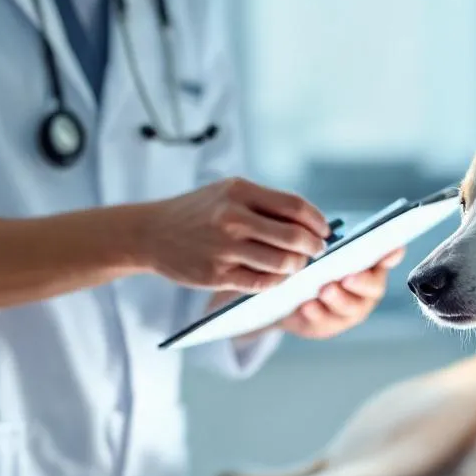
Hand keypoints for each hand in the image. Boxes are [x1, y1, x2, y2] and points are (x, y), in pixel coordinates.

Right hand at [136, 177, 328, 292]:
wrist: (150, 233)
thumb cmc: (197, 212)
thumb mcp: (227, 193)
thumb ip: (265, 204)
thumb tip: (309, 223)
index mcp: (239, 191)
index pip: (295, 206)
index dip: (317, 221)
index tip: (325, 230)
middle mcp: (232, 217)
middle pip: (294, 237)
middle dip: (313, 247)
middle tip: (316, 251)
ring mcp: (224, 248)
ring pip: (282, 263)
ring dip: (297, 267)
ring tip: (297, 265)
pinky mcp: (217, 274)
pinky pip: (261, 283)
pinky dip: (276, 282)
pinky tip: (277, 277)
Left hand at [278, 248, 404, 339]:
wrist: (288, 294)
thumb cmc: (313, 265)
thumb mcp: (322, 250)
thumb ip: (339, 241)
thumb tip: (341, 229)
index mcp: (370, 264)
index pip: (388, 257)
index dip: (392, 255)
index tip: (393, 249)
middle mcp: (366, 290)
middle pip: (373, 287)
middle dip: (361, 282)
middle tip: (348, 277)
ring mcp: (349, 311)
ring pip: (350, 307)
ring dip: (338, 298)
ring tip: (324, 290)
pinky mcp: (329, 326)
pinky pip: (325, 322)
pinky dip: (316, 312)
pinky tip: (307, 304)